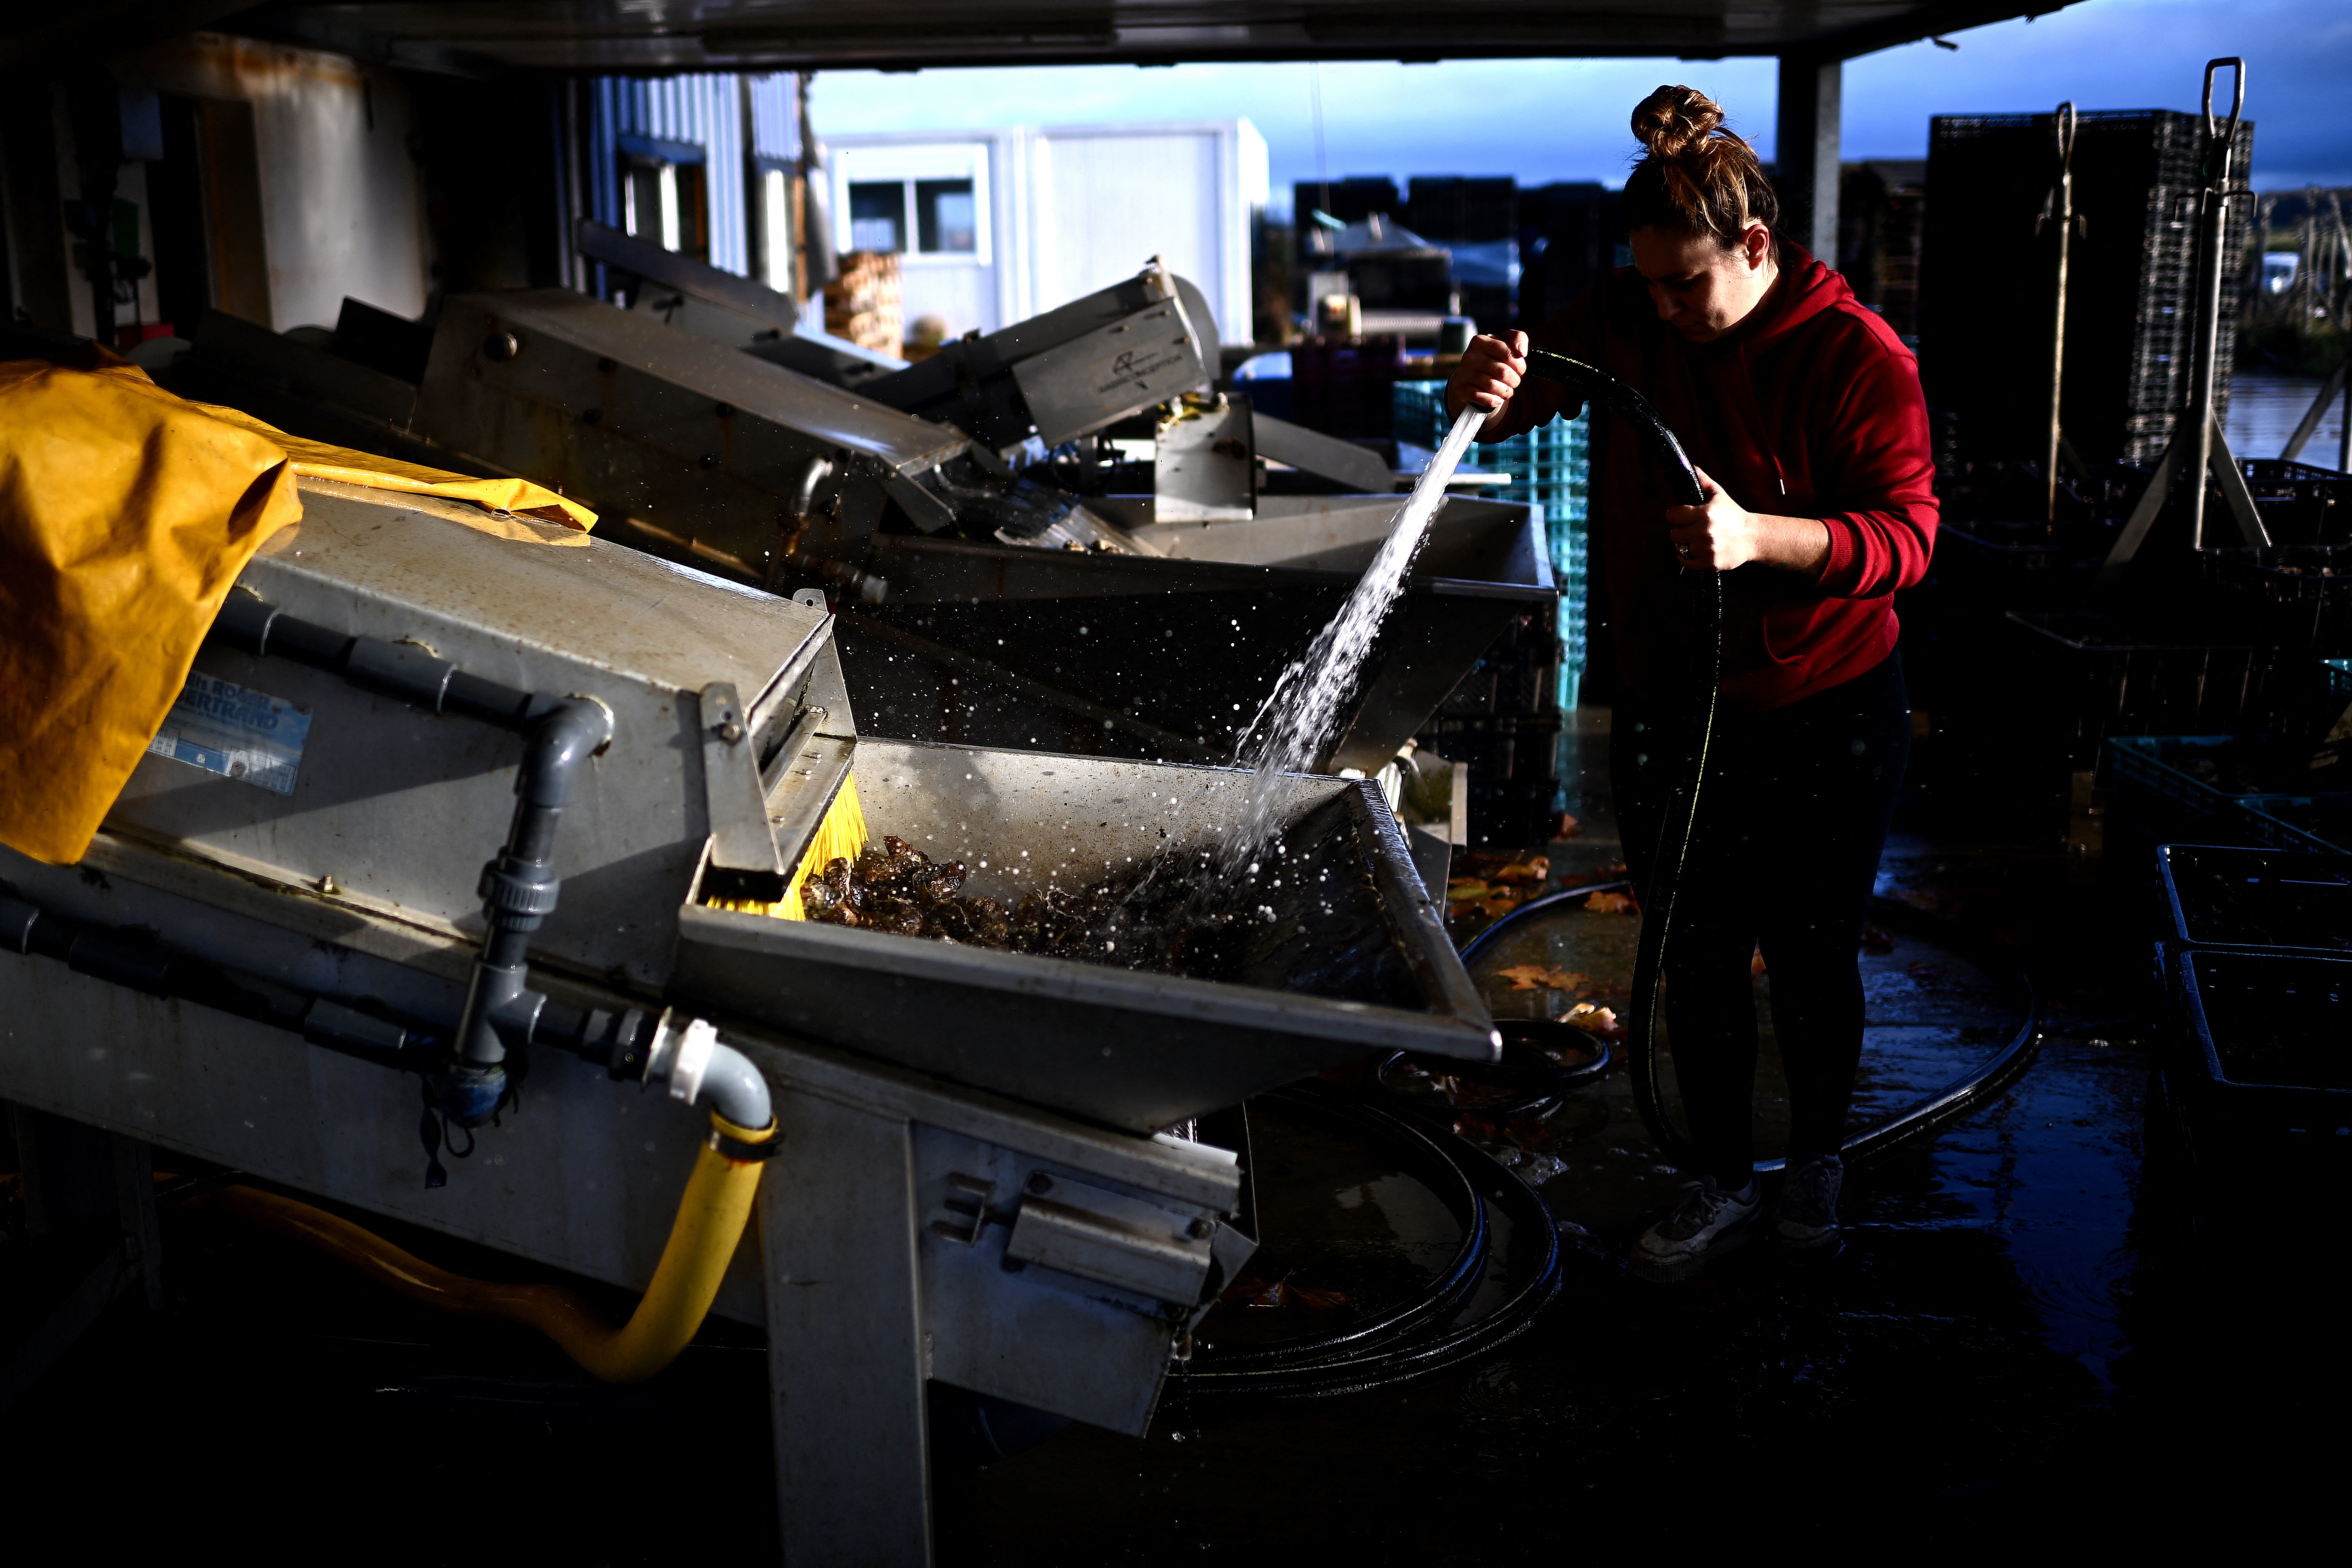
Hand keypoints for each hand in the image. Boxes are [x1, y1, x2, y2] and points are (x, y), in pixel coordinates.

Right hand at [1446, 330, 1527, 418]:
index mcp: (1481, 341)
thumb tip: (1521, 352)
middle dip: (1514, 380)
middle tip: (1513, 381)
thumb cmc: (1493, 356)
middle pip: (1502, 372)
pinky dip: (1495, 400)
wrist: (1471, 373)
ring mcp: (1464, 373)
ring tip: (1506, 390)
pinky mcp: (1462, 389)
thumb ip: (1518, 338)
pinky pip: (1484, 399)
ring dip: (1505, 392)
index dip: (1519, 365)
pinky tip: (1497, 397)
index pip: (1509, 354)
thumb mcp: (1506, 342)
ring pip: (1493, 386)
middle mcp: (1470, 356)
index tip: (1519, 369)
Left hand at [1664, 466, 1832, 574]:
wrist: (1752, 537)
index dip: (1675, 516)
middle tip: (1691, 529)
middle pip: (1674, 534)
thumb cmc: (1733, 516)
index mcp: (1705, 513)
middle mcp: (1705, 531)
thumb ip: (1704, 482)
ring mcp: (1707, 548)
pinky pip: (1686, 562)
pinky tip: (1697, 551)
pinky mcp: (1710, 562)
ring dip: (1686, 545)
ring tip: (1698, 540)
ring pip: (1680, 548)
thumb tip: (1691, 468)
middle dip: (1681, 531)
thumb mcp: (1719, 495)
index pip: (1672, 515)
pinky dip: (1688, 558)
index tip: (1681, 516)